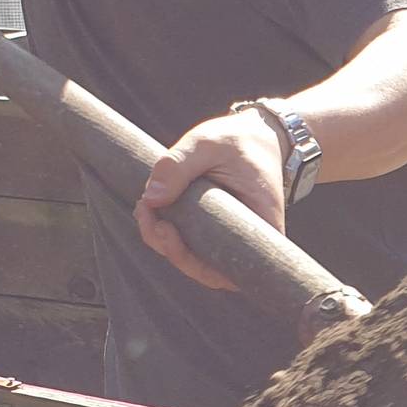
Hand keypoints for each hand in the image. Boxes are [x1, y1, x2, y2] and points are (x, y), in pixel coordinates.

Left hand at [136, 110, 290, 291]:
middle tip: (146, 212)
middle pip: (206, 269)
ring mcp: (229, 237)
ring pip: (194, 258)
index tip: (168, 231)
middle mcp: (247, 240)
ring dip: (162, 239)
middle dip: (169, 249)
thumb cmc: (238, 140)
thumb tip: (151, 199)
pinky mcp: (214, 229)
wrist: (255, 134)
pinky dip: (166, 231)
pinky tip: (150, 208)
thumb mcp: (208, 142)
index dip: (195, 266)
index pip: (231, 272)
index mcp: (262, 226)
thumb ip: (178, 165)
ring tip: (144, 206)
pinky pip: (191, 243)